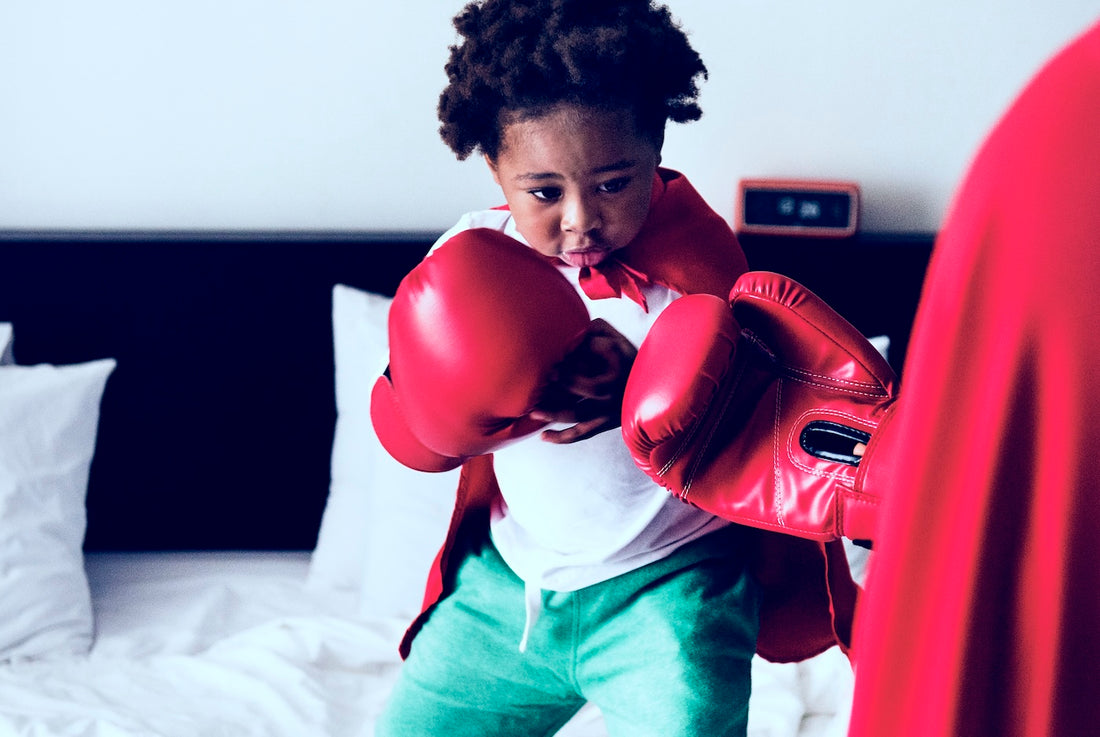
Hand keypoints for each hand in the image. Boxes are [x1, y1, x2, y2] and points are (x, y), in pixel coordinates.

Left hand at [531, 318, 636, 443]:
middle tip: (537, 391)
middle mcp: (612, 397)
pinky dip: (562, 437)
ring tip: (533, 412)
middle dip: (557, 396)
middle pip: (582, 400)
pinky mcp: (604, 424)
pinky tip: (543, 436)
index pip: (591, 380)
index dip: (570, 377)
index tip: (552, 371)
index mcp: (617, 374)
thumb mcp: (616, 339)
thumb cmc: (626, 355)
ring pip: (577, 418)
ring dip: (553, 415)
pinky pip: (581, 434)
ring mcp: (608, 413)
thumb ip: (595, 330)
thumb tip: (572, 332)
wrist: (648, 382)